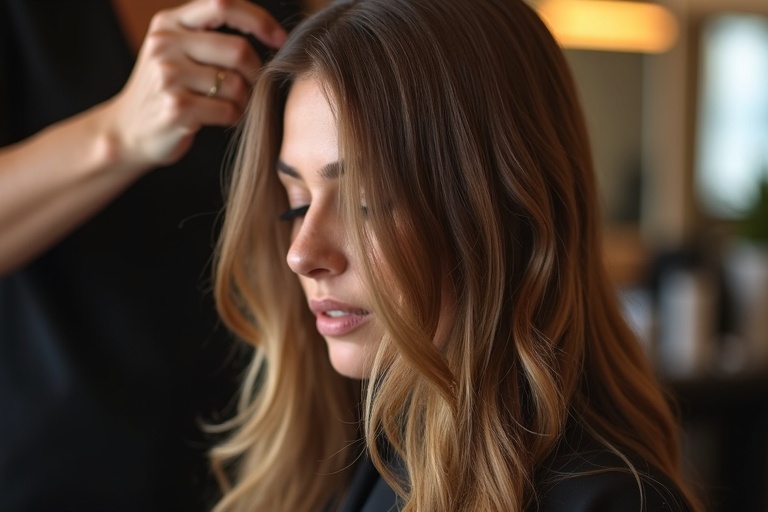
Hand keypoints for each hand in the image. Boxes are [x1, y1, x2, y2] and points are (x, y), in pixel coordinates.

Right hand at [103, 0, 286, 169]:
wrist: (128, 132)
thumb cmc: (166, 90)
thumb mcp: (176, 50)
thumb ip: (209, 34)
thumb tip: (269, 34)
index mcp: (169, 22)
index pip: (223, 3)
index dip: (260, 20)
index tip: (280, 40)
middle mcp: (165, 44)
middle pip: (238, 49)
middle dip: (256, 72)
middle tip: (253, 88)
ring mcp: (168, 76)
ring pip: (237, 84)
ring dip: (245, 100)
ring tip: (233, 105)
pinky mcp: (176, 108)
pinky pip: (228, 110)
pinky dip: (234, 117)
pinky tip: (222, 118)